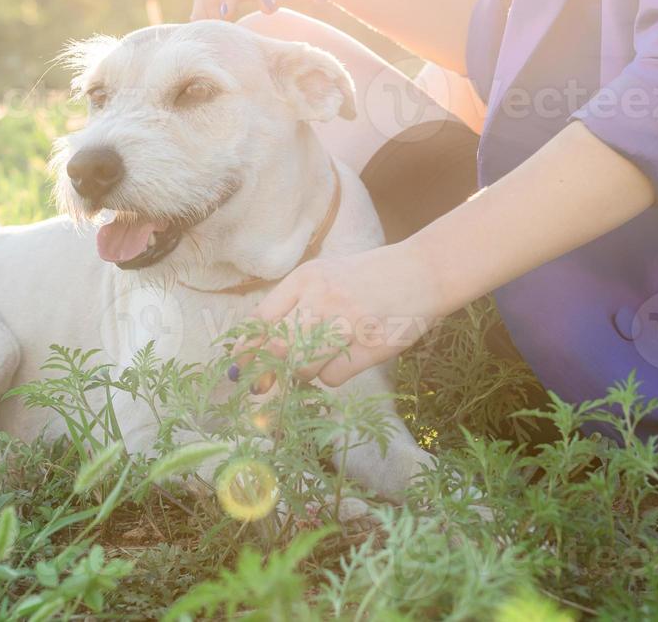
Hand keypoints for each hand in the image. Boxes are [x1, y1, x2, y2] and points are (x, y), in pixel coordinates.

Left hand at [243, 239, 458, 388]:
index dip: (244, 348)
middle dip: (262, 372)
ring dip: (299, 375)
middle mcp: (323, 300)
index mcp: (307, 279)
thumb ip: (295, 303)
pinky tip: (343, 361)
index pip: (262, 319)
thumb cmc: (368, 277)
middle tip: (256, 386)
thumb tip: (259, 343)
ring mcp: (347, 325)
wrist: (422, 272)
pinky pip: (332, 377)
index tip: (235, 364)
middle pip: (277, 349)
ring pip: (301, 368)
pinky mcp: (370, 348)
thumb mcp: (326, 276)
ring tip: (311, 365)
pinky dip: (331, 376)